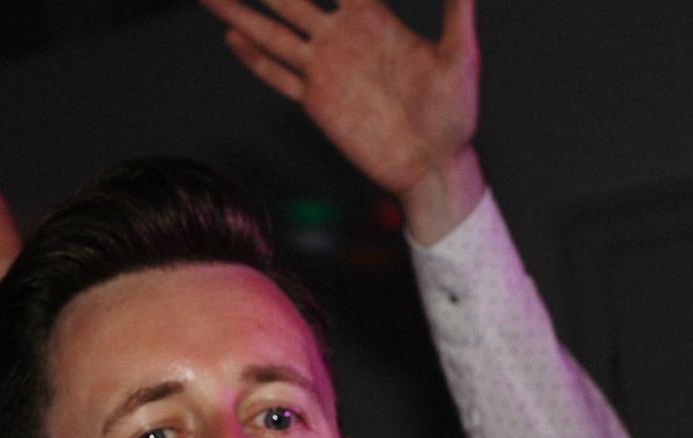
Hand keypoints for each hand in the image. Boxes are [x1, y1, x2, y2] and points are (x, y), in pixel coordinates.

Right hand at [201, 0, 483, 243]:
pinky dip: (253, 57)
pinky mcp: (316, 102)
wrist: (433, 167)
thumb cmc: (455, 114)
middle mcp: (342, 37)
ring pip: (272, 29)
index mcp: (374, 19)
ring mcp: (325, 68)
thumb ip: (458, 10)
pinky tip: (230, 35)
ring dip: (241, 10)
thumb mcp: (461, 57)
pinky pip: (277, 74)